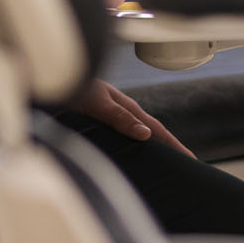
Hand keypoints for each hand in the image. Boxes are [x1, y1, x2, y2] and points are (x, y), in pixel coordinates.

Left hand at [68, 77, 192, 158]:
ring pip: (139, 135)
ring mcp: (114, 116)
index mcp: (128, 108)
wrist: (52, 76)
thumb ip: (120, 117)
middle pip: (153, 133)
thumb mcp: (98, 103)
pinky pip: (124, 136)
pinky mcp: (102, 121)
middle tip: (185, 166)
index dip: (175, 146)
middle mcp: (124, 112)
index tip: (191, 160)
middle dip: (169, 148)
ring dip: (152, 148)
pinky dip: (134, 147)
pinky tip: (132, 155)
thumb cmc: (74, 86)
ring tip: (163, 165)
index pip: (158, 131)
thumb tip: (145, 134)